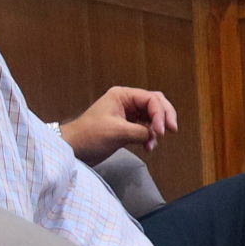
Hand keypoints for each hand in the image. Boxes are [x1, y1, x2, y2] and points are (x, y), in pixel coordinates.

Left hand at [60, 86, 177, 162]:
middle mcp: (126, 102)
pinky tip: (148, 147)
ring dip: (157, 129)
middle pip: (155, 103)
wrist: (73, 149)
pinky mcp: (127, 127)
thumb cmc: (89, 136)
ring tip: (154, 143)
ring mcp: (127, 114)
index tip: (161, 132)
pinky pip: (146, 128)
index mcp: (122, 95)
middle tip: (172, 130)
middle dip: (164, 117)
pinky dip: (150, 137)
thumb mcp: (117, 132)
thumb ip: (141, 131)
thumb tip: (156, 135)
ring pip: (152, 116)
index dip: (160, 114)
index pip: (151, 99)